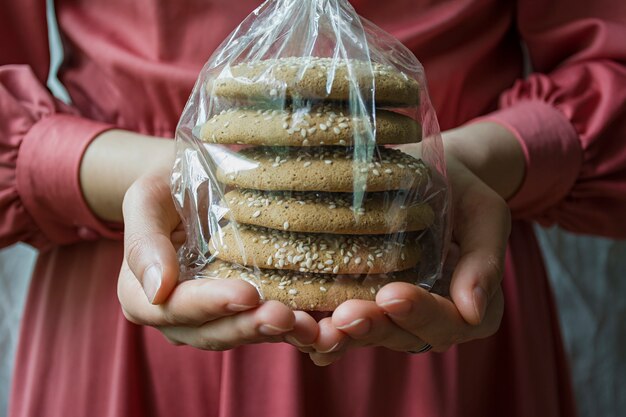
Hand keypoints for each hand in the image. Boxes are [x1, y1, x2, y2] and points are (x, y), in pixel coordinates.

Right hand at [117, 168, 318, 349]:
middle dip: (250, 327)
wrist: (192, 184)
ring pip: (244, 334)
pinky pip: (267, 327)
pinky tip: (322, 326)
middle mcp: (177, 317)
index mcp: (142, 296)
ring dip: (278, 335)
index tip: (246, 293)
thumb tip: (158, 291)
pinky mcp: (245, 311)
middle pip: (213, 332)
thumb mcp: (146, 200)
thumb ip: (144, 243)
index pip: (176, 308)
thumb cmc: (165, 185)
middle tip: (286, 317)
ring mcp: (213, 317)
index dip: (211, 304)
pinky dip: (294, 330)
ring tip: (311, 327)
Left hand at [308, 122, 521, 364]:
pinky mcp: (358, 302)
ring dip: (342, 338)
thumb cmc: (459, 189)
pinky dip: (320, 330)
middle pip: (404, 337)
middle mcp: (427, 319)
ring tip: (319, 329)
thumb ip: (484, 260)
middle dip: (375, 329)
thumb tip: (473, 310)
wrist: (425, 174)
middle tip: (347, 317)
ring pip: (368, 338)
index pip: (449, 323)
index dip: (421, 314)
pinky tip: (299, 325)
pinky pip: (340, 326)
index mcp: (467, 306)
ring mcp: (390, 315)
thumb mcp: (484, 213)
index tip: (394, 294)